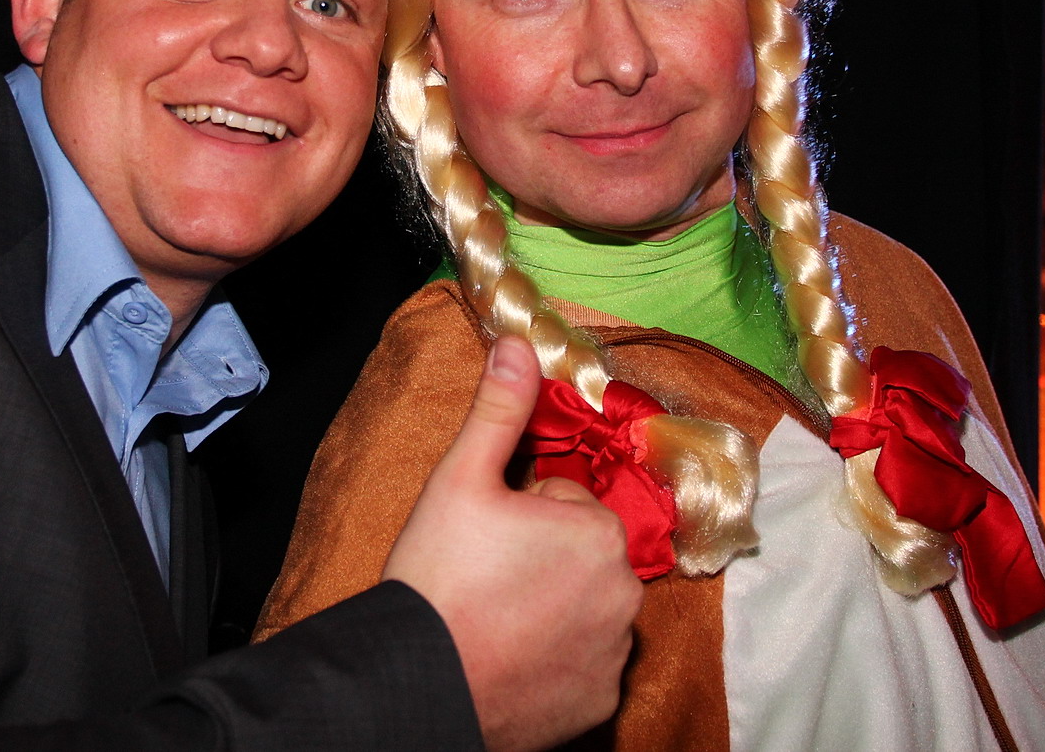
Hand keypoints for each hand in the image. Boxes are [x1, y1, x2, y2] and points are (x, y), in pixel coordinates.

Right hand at [383, 337, 641, 751]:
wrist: (421, 682)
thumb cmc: (439, 578)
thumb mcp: (460, 479)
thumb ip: (498, 410)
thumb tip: (518, 344)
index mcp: (597, 530)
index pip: (563, 500)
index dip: (519, 512)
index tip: (484, 538)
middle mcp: (623, 590)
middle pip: (579, 552)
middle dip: (541, 557)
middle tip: (484, 577)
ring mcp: (615, 651)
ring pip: (585, 606)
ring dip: (551, 607)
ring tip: (493, 618)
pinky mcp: (600, 699)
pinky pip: (585, 664)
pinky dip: (556, 661)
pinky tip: (510, 659)